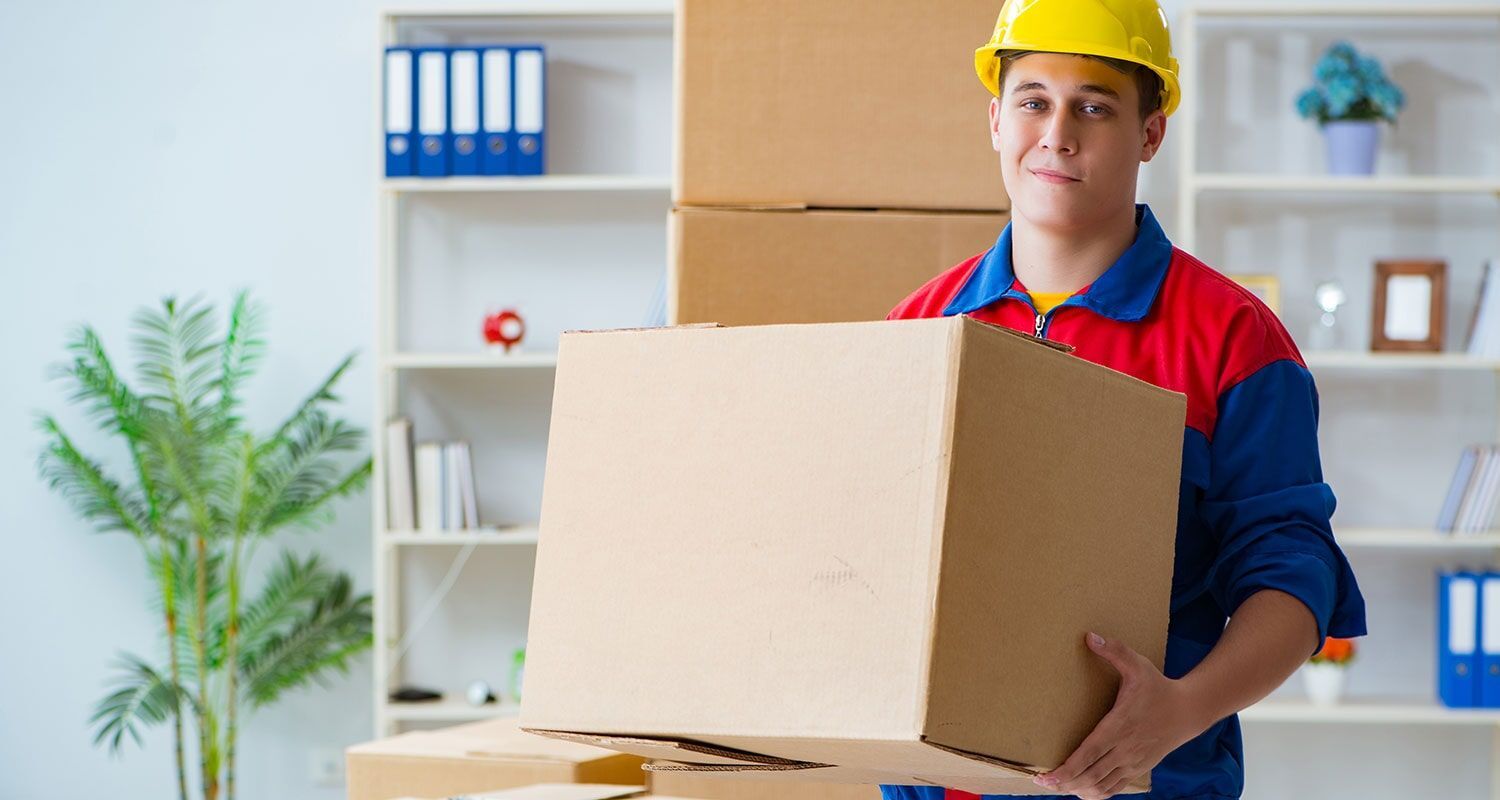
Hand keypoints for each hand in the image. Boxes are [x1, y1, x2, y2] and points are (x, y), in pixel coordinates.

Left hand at [1031, 632, 1207, 798]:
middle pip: (1090, 775)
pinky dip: (1097, 792)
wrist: (1188, 711)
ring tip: (1057, 786)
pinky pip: (1115, 788)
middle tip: (1042, 782)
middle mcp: (1125, 749)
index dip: (1067, 769)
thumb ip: (1114, 651)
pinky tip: (1081, 789)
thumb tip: (1089, 636)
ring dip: (1078, 789)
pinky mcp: (1139, 769)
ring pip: (1101, 786)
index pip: (1089, 753)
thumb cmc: (1158, 688)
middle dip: (1064, 783)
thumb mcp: (1138, 665)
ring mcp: (1133, 763)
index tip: (1047, 775)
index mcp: (1120, 726)